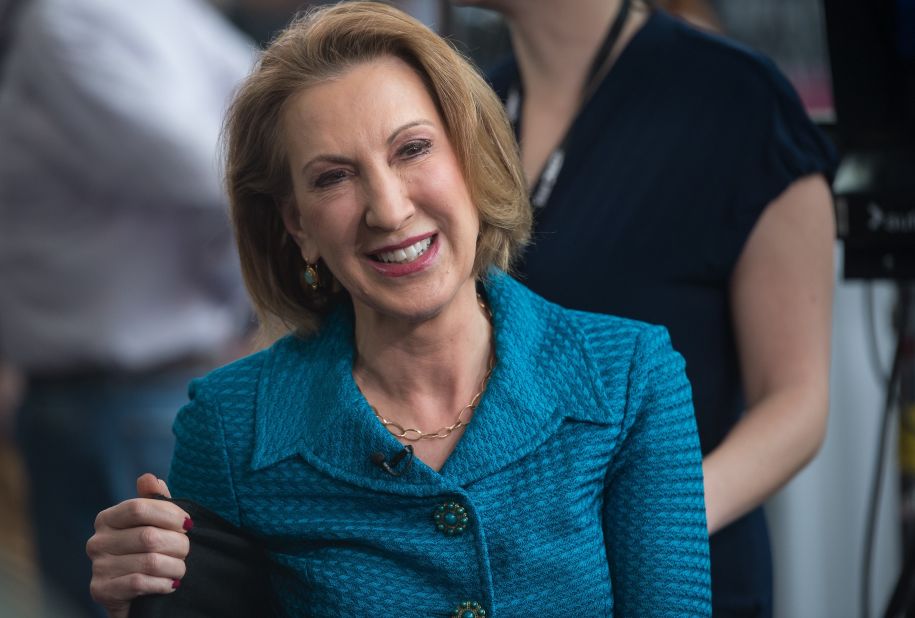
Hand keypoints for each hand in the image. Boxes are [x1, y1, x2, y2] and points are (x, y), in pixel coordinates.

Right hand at [87, 474, 191, 617]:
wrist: (135, 597)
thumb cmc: (147, 554)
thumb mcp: (154, 525)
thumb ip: (155, 502)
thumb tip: (149, 478)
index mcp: (108, 518)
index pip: (139, 507)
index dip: (170, 515)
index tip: (188, 524)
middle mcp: (97, 541)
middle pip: (148, 536)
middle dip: (178, 544)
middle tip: (187, 551)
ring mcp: (97, 567)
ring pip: (148, 561)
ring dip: (174, 566)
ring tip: (180, 569)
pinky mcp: (101, 591)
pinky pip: (140, 582)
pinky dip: (163, 583)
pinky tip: (170, 584)